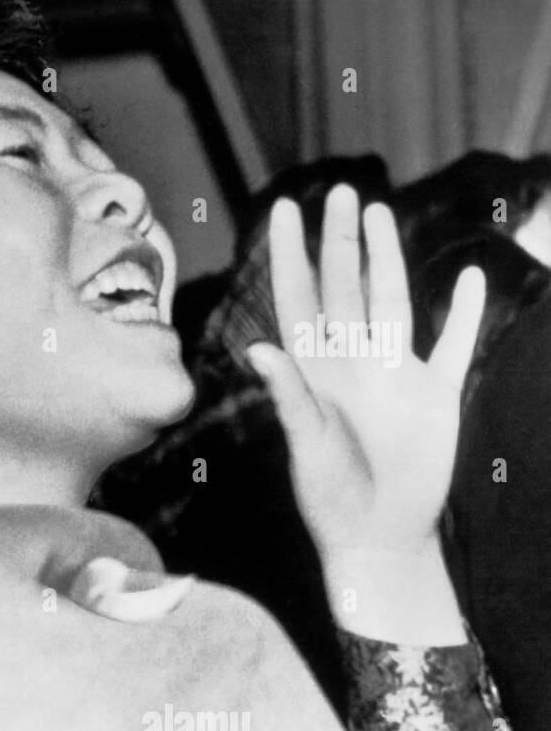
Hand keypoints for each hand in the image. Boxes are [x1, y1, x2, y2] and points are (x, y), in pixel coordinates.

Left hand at [247, 185, 485, 563]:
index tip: (283, 209)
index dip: (290, 255)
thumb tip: (258, 348)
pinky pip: (453, 344)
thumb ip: (289, 397)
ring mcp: (394, 374)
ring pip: (390, 301)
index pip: (298, 300)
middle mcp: (351, 363)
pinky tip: (470, 279)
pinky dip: (464, 314)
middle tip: (340, 192)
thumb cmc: (331, 499)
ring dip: (386, 260)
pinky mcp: (435, 393)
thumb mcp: (307, 447)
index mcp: (314, 371)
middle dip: (340, 242)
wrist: (380, 538)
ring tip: (380, 214)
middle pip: (345, 287)